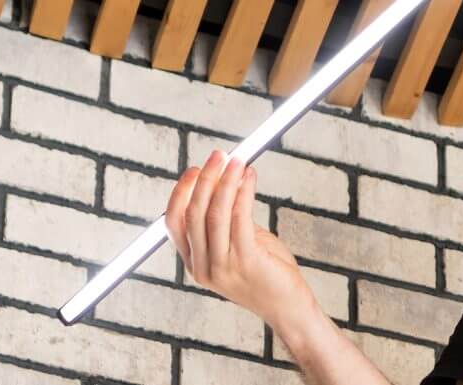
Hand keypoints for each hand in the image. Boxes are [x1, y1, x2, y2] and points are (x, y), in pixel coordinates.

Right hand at [165, 149, 313, 325]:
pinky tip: (250, 177)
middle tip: (219, 155)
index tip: (195, 169)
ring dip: (226, 181)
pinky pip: (240, 218)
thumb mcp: (238, 245)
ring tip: (237, 160)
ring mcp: (223, 267)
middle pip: (194, 213)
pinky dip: (244, 192)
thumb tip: (224, 181)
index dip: (181, 192)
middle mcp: (203, 267)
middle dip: (206, 178)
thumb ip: (226, 221)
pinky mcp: (247, 262)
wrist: (289, 307)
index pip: (173, 222)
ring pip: (215, 214)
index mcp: (194, 263)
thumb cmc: (266, 273)